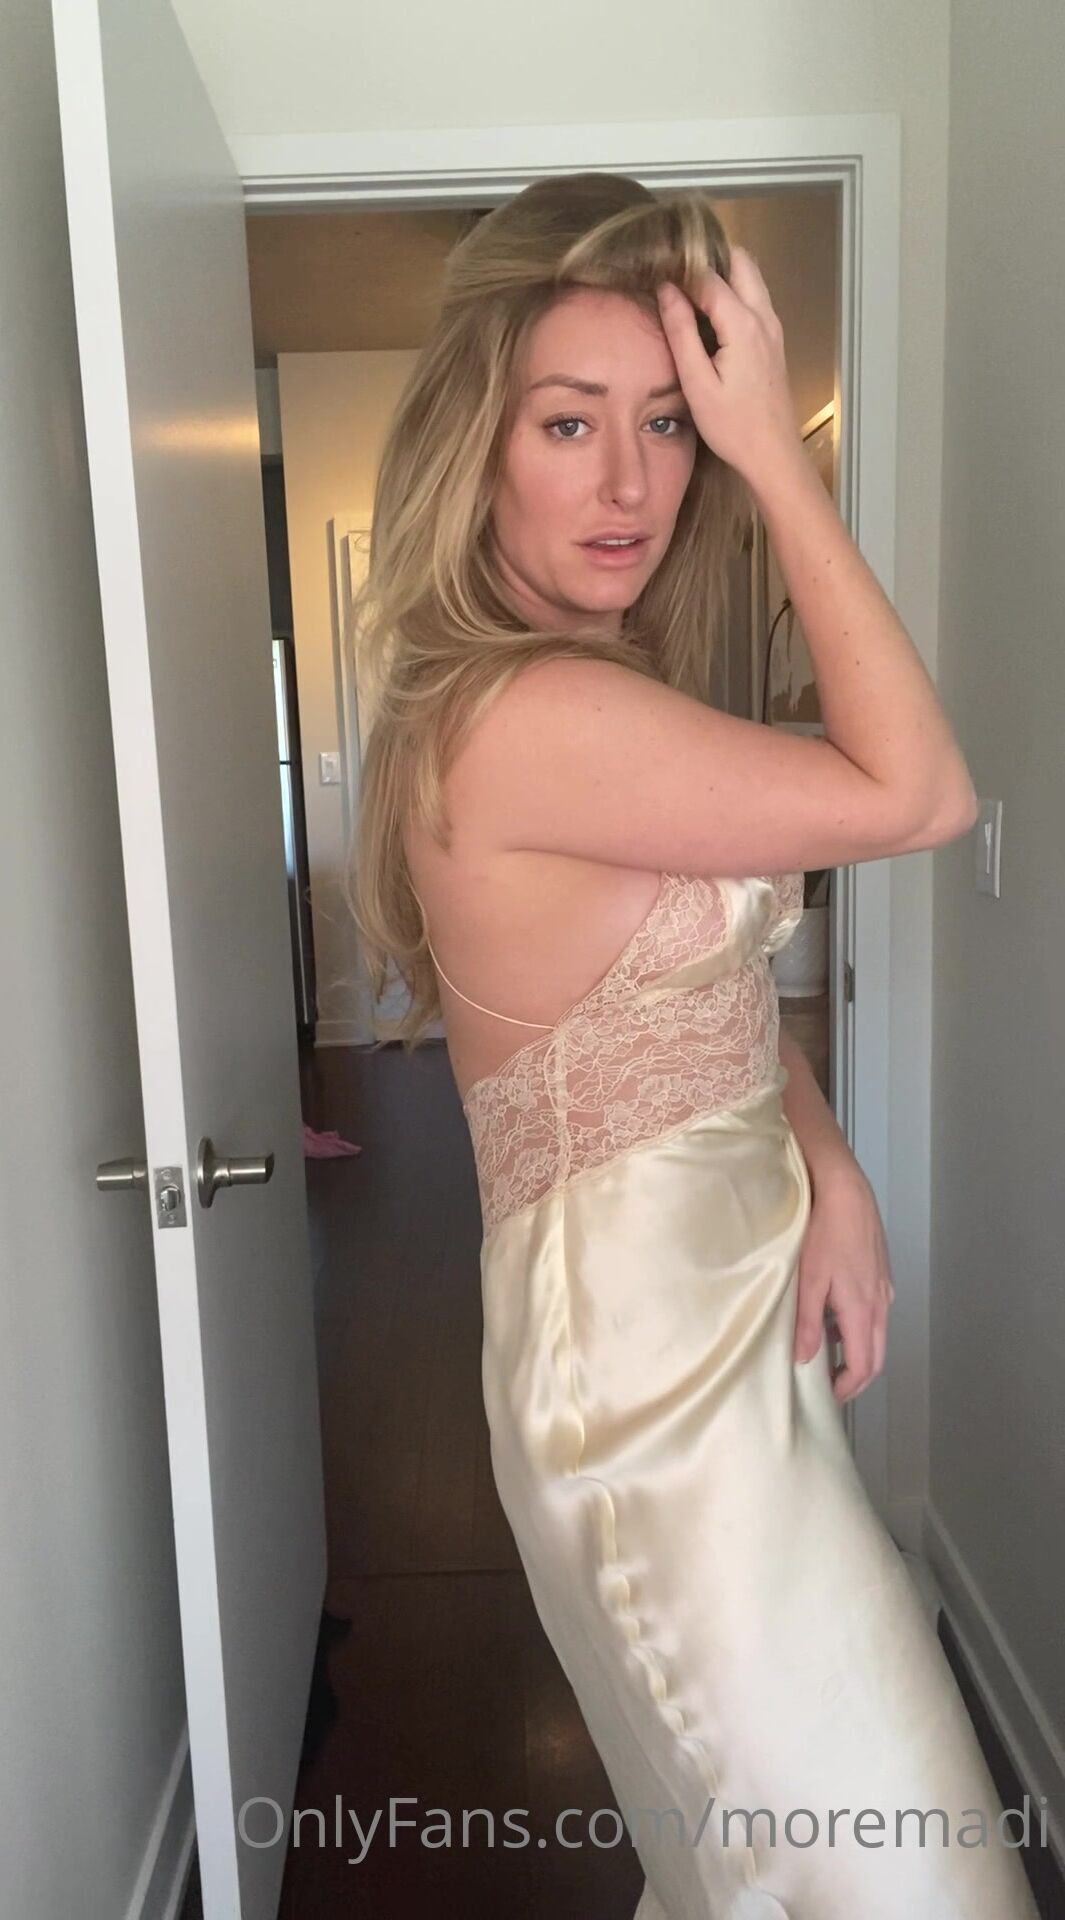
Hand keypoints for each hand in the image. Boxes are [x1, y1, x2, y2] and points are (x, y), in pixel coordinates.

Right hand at [655, 247, 803, 489]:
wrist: (773, 454)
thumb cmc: (733, 426)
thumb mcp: (697, 383)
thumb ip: (681, 332)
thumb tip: (666, 290)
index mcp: (743, 324)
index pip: (709, 277)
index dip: (682, 270)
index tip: (657, 271)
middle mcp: (764, 317)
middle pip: (741, 261)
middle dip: (710, 257)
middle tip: (678, 271)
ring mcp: (773, 326)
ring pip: (751, 277)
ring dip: (723, 272)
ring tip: (690, 288)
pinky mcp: (774, 339)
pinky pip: (755, 298)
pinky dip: (734, 291)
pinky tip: (710, 312)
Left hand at [792, 1165, 895, 1405]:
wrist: (845, 1190)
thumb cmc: (823, 1231)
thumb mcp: (808, 1280)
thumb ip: (808, 1324)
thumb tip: (805, 1360)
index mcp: (863, 1310)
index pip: (863, 1365)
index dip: (847, 1388)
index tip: (827, 1398)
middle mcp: (880, 1303)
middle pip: (875, 1356)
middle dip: (855, 1377)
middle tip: (829, 1387)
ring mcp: (883, 1288)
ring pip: (875, 1334)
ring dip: (855, 1351)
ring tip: (825, 1355)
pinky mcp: (880, 1273)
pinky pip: (873, 1312)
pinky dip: (857, 1327)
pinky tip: (831, 1317)